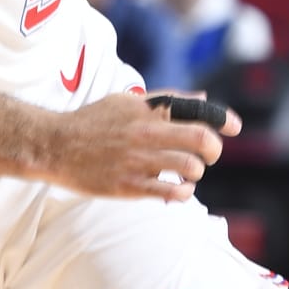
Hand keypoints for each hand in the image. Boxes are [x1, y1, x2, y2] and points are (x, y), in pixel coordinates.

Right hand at [47, 91, 239, 202]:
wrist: (53, 145)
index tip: (235, 126)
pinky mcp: (128, 185)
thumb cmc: (91, 122)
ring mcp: (137, 160)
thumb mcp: (126, 101)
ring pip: (189, 167)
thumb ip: (165, 100)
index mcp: (146, 110)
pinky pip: (169, 192)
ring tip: (186, 174)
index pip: (195, 110)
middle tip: (208, 156)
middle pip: (199, 139)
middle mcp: (145, 132)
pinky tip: (179, 190)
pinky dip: (182, 192)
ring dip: (195, 172)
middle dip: (213, 149)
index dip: (222, 118)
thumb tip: (202, 95)